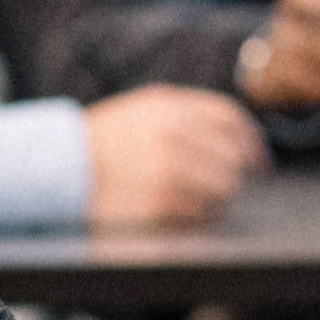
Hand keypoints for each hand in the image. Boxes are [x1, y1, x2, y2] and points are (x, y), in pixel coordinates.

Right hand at [79, 86, 260, 228]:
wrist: (60, 168)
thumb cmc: (107, 141)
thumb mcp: (144, 111)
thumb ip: (191, 117)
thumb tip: (245, 141)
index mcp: (170, 105)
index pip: (231, 118)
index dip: (251, 141)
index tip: (258, 161)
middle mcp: (172, 134)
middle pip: (233, 157)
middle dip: (234, 173)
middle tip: (222, 184)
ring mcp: (166, 169)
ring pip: (224, 188)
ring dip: (218, 197)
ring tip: (197, 198)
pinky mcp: (159, 203)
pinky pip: (200, 212)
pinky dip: (196, 214)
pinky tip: (178, 210)